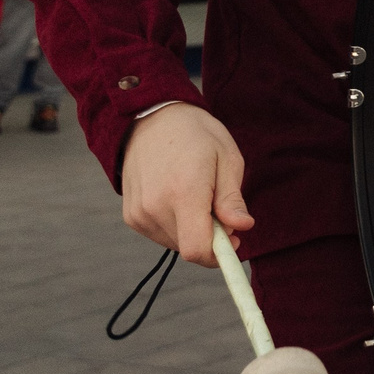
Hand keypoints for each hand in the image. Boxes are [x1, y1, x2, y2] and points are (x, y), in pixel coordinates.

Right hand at [121, 103, 252, 265]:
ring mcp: (139, 213)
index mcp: (184, 192)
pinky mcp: (131, 216)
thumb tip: (242, 227)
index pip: (197, 249)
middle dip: (211, 236)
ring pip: (176, 243)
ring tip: (196, 194)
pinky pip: (160, 234)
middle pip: (189, 248)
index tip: (235, 240)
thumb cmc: (197, 135)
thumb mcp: (227, 158)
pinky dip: (176, 225)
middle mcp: (155, 207)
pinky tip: (177, 197)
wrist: (152, 119)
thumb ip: (232, 198)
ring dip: (192, 229)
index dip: (219, 254)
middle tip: (218, 205)